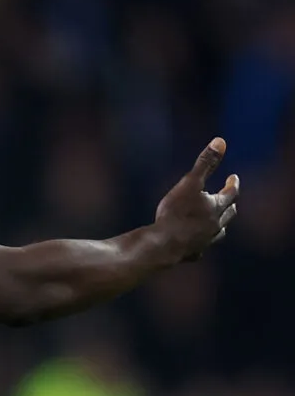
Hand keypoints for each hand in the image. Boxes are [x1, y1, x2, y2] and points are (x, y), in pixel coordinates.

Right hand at [153, 137, 239, 262]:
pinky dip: (202, 243)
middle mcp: (215, 225)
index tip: (233, 177)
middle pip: (229, 213)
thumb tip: (220, 141)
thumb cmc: (176, 213)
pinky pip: (201, 249)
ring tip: (218, 222)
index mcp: (216, 207)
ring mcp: (205, 241)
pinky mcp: (193, 254)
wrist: (163, 244)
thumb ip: (205, 163)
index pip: (231, 193)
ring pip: (219, 232)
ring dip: (220, 224)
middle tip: (229, 199)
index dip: (233, 184)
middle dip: (230, 204)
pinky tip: (198, 244)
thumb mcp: (189, 183)